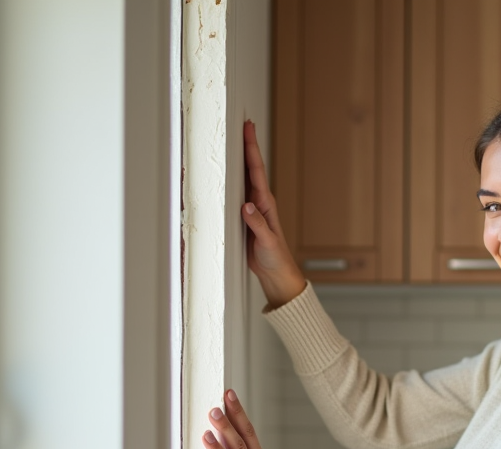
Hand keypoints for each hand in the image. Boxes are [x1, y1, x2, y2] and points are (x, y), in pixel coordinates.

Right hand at [242, 120, 305, 306]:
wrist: (276, 272)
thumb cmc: (276, 258)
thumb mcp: (267, 242)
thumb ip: (257, 225)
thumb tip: (245, 206)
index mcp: (265, 203)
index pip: (257, 170)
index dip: (252, 148)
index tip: (248, 128)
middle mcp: (258, 201)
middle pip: (251, 167)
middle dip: (246, 145)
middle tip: (242, 123)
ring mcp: (251, 208)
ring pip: (243, 178)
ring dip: (238, 159)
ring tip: (233, 140)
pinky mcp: (244, 217)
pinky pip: (235, 193)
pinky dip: (230, 179)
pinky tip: (224, 173)